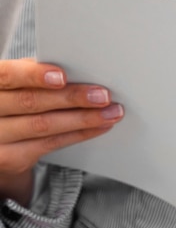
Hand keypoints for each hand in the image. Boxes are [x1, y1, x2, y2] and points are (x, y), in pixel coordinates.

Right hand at [0, 59, 123, 205]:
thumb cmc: (14, 99)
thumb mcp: (18, 84)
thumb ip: (37, 74)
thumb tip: (80, 69)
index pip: (7, 75)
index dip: (33, 75)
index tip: (62, 76)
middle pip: (31, 102)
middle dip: (71, 98)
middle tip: (103, 95)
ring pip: (44, 126)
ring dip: (84, 119)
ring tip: (111, 112)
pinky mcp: (10, 158)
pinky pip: (50, 144)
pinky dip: (79, 134)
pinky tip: (99, 127)